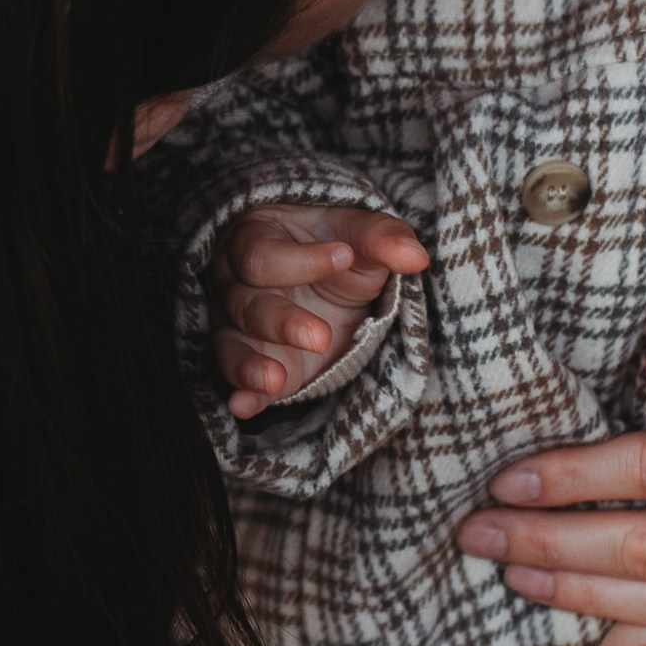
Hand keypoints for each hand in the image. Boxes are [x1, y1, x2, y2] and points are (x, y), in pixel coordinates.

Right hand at [211, 203, 426, 419]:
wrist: (337, 290)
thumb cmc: (342, 251)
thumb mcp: (363, 239)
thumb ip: (383, 239)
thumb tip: (415, 256)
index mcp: (257, 238)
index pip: (261, 253)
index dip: (300, 260)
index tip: (344, 257)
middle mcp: (236, 283)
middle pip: (245, 303)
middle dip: (281, 322)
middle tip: (321, 337)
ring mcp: (238, 326)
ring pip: (230, 344)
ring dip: (250, 365)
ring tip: (275, 379)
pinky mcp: (253, 363)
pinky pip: (235, 380)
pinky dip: (241, 395)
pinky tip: (244, 406)